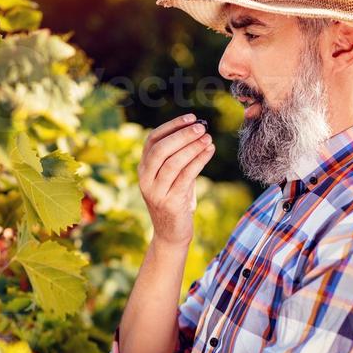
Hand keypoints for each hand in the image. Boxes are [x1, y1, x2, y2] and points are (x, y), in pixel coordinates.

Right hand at [138, 115, 214, 246]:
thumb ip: (177, 157)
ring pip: (172, 162)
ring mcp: (156, 192)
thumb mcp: (172, 177)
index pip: (152, 140)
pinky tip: (209, 152)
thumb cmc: (175, 201)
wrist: (171, 234)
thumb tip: (196, 130)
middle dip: (182, 135)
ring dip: (192, 147)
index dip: (172, 126)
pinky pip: (186, 176)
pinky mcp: (170, 203)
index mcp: (143, 169)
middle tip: (202, 127)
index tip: (191, 118)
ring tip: (208, 138)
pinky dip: (199, 161)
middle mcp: (145, 180)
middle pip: (161, 150)